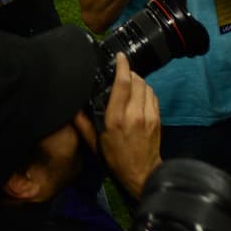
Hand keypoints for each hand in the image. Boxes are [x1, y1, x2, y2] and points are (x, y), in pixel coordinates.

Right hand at [74, 53, 161, 198]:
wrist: (141, 172)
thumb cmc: (114, 158)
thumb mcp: (93, 143)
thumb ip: (82, 123)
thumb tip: (72, 108)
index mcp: (115, 118)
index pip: (122, 84)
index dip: (122, 66)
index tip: (120, 57)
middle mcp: (133, 114)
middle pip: (136, 81)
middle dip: (130, 73)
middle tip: (122, 73)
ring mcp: (148, 115)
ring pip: (146, 87)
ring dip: (139, 82)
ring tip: (130, 84)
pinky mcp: (157, 118)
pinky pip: (153, 96)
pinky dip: (146, 92)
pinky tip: (139, 96)